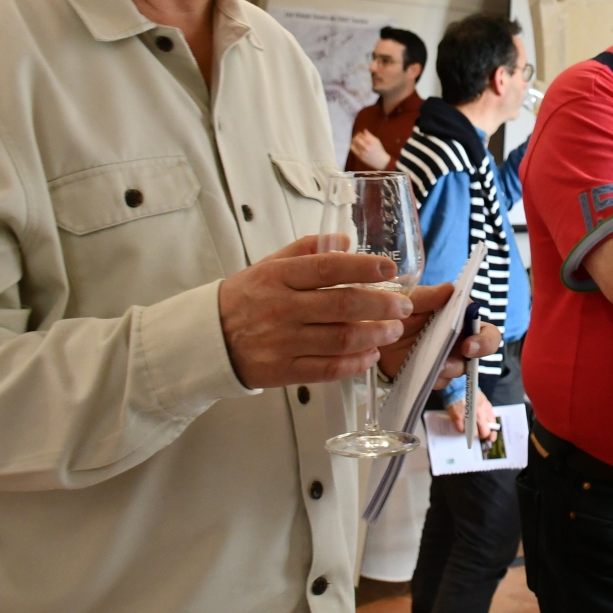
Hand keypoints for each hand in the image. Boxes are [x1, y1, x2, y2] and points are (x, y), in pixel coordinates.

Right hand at [218, 236, 412, 387]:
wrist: (207, 339)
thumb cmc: (245, 298)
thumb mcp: (269, 265)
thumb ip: (306, 249)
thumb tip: (345, 241)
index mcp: (278, 277)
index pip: (327, 268)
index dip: (363, 268)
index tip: (389, 269)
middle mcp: (281, 308)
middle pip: (342, 306)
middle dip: (381, 306)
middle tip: (404, 305)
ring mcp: (282, 342)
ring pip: (340, 340)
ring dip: (375, 335)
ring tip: (393, 329)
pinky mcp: (283, 371)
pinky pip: (327, 369)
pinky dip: (354, 364)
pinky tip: (370, 355)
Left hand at [349, 129, 389, 169]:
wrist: (381, 161)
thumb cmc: (379, 150)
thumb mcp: (377, 141)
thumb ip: (370, 135)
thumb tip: (364, 130)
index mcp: (371, 142)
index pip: (361, 135)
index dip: (359, 133)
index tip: (360, 134)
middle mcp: (366, 147)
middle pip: (356, 138)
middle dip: (356, 136)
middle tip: (357, 137)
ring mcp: (362, 152)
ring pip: (353, 143)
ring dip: (353, 140)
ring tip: (355, 141)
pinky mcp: (360, 156)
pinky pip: (353, 149)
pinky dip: (352, 145)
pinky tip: (354, 145)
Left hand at [373, 281, 501, 384]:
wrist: (373, 336)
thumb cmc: (397, 312)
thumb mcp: (408, 301)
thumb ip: (427, 296)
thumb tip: (450, 289)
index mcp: (458, 317)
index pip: (483, 327)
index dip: (484, 337)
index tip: (469, 344)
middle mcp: (459, 338)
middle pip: (482, 348)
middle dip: (479, 351)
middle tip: (465, 352)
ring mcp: (447, 357)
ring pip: (460, 368)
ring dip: (450, 367)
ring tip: (435, 364)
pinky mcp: (433, 374)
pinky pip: (440, 381)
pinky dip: (433, 378)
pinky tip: (421, 372)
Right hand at [446, 390, 497, 442]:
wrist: (457, 387)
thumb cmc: (470, 394)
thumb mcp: (483, 401)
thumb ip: (487, 413)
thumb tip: (489, 425)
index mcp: (486, 408)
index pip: (493, 426)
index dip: (492, 434)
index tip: (490, 438)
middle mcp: (479, 414)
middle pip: (484, 433)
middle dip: (481, 434)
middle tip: (477, 432)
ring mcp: (468, 417)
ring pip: (473, 434)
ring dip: (471, 432)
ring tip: (468, 425)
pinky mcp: (458, 418)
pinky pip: (461, 431)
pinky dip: (461, 429)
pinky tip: (461, 423)